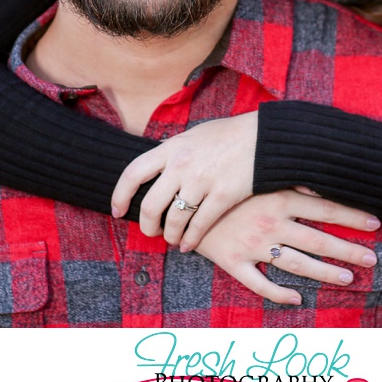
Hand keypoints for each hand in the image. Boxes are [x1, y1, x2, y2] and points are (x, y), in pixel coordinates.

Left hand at [112, 113, 257, 249]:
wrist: (263, 138)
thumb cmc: (227, 136)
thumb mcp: (192, 136)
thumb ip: (173, 152)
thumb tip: (155, 170)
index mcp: (171, 147)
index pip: (133, 173)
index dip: (120, 195)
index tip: (117, 210)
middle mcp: (182, 165)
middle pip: (150, 205)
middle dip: (146, 225)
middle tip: (150, 231)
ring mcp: (202, 181)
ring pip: (174, 220)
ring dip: (169, 235)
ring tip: (171, 239)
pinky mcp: (222, 196)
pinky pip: (199, 226)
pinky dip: (190, 240)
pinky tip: (188, 244)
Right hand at [194, 190, 380, 305]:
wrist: (177, 191)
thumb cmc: (219, 175)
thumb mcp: (254, 170)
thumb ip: (286, 173)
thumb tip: (320, 173)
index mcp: (277, 196)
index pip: (325, 207)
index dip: (352, 216)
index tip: (376, 223)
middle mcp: (269, 222)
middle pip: (318, 240)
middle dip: (348, 250)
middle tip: (373, 259)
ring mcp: (252, 244)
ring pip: (296, 264)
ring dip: (325, 274)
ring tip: (348, 279)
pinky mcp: (232, 261)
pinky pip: (259, 284)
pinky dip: (279, 294)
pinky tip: (297, 299)